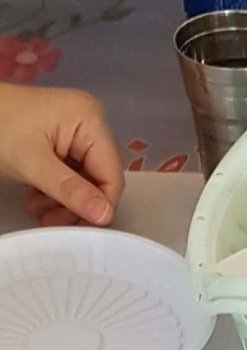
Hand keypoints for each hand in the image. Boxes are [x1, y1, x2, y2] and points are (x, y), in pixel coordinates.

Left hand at [0, 85, 122, 227]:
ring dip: (62, 202)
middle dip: (76, 205)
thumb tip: (105, 216)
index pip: (111, 175)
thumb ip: (70, 190)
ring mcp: (77, 131)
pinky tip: (36, 197)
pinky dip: (55, 190)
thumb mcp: (33, 163)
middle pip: (98, 179)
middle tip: (50, 222)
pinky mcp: (64, 140)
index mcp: (90, 120)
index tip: (79, 228)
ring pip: (84, 181)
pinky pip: (71, 174)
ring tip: (36, 210)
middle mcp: (90, 123)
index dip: (100, 206)